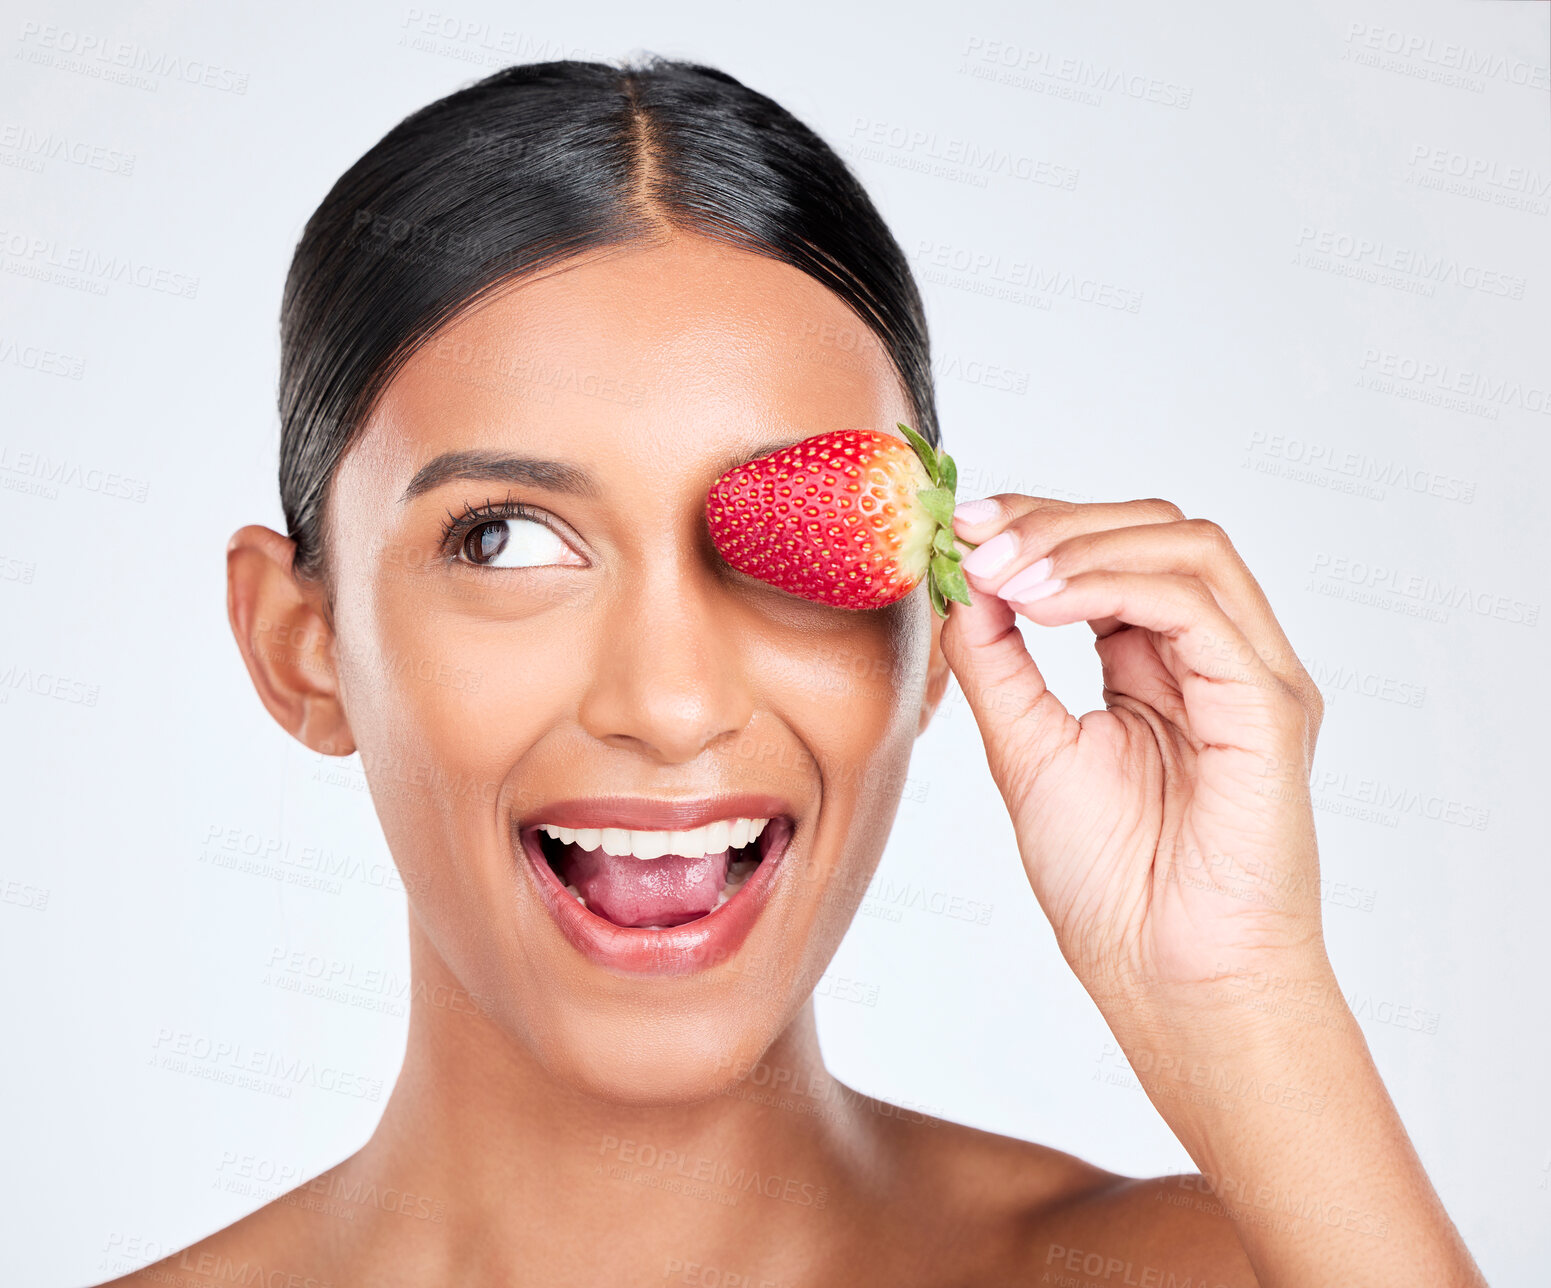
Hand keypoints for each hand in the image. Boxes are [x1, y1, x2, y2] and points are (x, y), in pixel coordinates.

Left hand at [941, 496, 1328, 1015]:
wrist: (1166, 982)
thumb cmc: (1110, 887)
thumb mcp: (1027, 749)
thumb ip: (998, 663)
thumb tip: (963, 583)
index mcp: (1163, 668)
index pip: (1115, 555)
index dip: (1039, 526)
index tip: (961, 527)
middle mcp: (1217, 660)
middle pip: (1154, 531)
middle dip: (1054, 520)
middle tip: (974, 536)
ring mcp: (1252, 677)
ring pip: (1187, 547)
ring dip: (1080, 543)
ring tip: (1002, 570)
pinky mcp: (1270, 707)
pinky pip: (1194, 605)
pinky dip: (1109, 585)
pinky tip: (1038, 603)